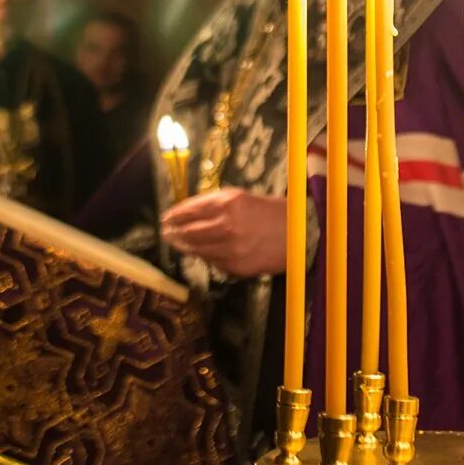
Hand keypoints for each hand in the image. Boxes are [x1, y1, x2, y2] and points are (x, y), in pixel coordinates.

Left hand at [160, 188, 288, 277]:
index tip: (166, 218)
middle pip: (189, 232)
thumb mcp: (240, 197)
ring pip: (198, 250)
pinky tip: (205, 252)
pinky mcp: (236, 267)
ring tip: (180, 243)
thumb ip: (213, 204)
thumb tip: (186, 213)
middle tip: (167, 233)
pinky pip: (213, 262)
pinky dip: (207, 257)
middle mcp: (227, 226)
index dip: (175, 215)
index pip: (191, 210)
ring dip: (186, 247)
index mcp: (228, 203)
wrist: (298, 233)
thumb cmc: (268, 211)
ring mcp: (231, 249)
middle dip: (175, 233)